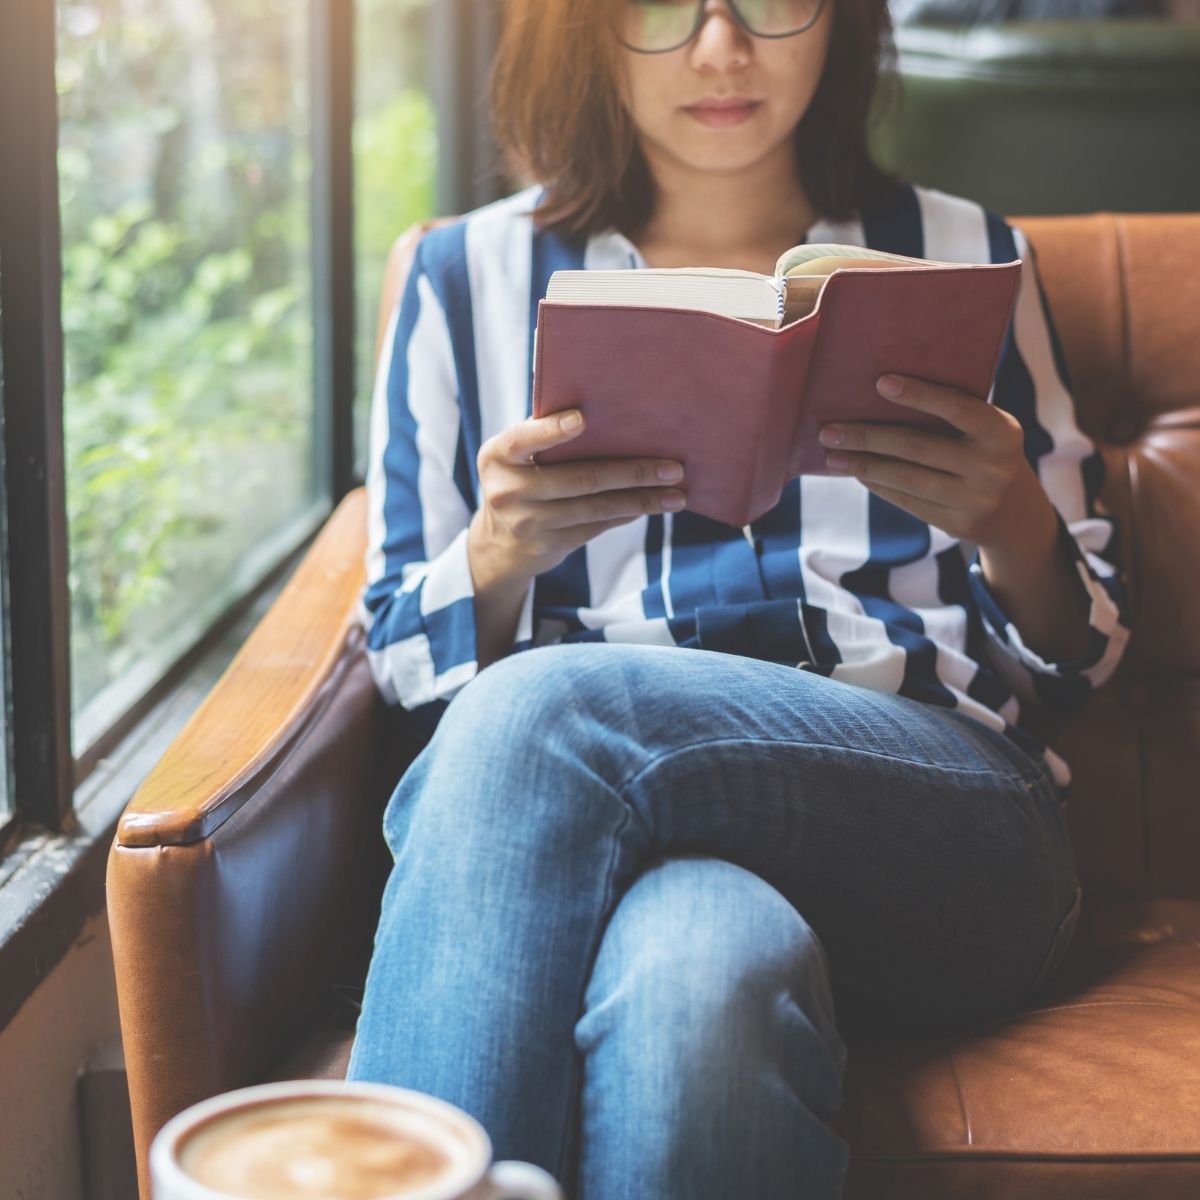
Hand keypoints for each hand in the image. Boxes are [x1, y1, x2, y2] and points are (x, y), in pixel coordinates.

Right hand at [468, 409, 687, 589]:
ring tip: (676, 494)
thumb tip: (603, 401)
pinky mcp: (550, 546)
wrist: (501, 545)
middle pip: (579, 478)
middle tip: (673, 467)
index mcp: (497, 455)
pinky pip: (597, 527)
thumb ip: (544, 432)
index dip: (552, 430)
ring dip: (641, 500)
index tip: (582, 418)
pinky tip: (654, 505)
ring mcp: (529, 523)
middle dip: (632, 472)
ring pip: (595, 507)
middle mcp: (508, 491)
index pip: (523, 438)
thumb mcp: (516, 455)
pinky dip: (628, 514)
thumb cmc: (520, 479)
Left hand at [817, 373, 1054, 552]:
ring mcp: (975, 500)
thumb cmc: (986, 453)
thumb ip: (954, 414)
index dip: (919, 394)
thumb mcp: (986, 430)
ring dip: (862, 465)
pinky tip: (856, 471)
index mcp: (1003, 432)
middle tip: (829, 431)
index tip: (880, 382)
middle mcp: (991, 467)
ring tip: (832, 455)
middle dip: (868, 437)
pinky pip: (906, 501)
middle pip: (917, 447)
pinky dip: (877, 484)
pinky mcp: (956, 524)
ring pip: (906, 478)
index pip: (957, 408)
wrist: (1015, 512)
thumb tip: (883, 394)